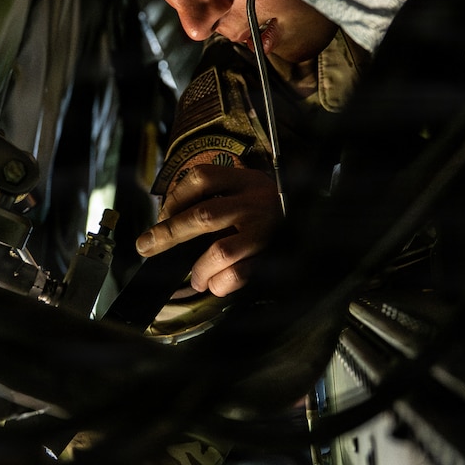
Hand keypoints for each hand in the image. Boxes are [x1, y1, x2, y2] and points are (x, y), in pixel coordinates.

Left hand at [135, 164, 280, 295]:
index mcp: (245, 181)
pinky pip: (240, 274)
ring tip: (195, 278)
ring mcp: (264, 231)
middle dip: (169, 234)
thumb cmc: (269, 209)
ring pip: (221, 251)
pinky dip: (221, 284)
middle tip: (146, 246)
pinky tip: (215, 285)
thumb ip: (215, 200)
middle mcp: (255, 203)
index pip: (201, 179)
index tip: (163, 214)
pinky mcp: (271, 257)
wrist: (318, 219)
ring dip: (200, 268)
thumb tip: (168, 222)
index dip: (175, 197)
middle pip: (203, 216)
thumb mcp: (247, 191)